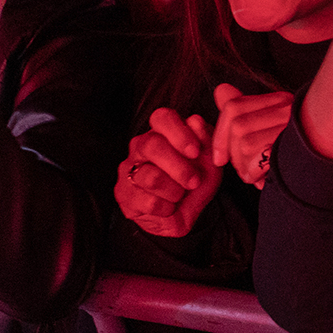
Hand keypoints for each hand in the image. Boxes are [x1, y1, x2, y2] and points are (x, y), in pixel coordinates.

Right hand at [116, 111, 223, 238]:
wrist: (184, 215)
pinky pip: (147, 201)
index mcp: (162, 132)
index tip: (195, 152)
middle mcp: (141, 146)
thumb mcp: (209, 161)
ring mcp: (128, 169)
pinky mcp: (123, 193)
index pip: (162, 117)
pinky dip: (166, 208)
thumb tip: (195, 122)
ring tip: (180, 195)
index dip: (179, 133)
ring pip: (151, 177)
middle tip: (194, 181)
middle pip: (152, 146)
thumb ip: (205, 140)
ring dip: (175, 191)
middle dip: (180, 168)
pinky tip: (168, 207)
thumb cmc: (195, 182)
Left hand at [210, 82, 295, 188]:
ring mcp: (292, 124)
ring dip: (246, 168)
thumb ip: (242, 114)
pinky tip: (266, 179)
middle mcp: (286, 108)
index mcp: (278, 102)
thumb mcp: (266, 136)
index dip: (219, 134)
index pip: (234, 108)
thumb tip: (221, 90)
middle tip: (248, 171)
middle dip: (234, 156)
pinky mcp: (293, 143)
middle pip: (237, 126)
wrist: (330, 164)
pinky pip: (257, 158)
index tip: (220, 159)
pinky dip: (255, 174)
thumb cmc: (296, 157)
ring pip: (245, 144)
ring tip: (260, 175)